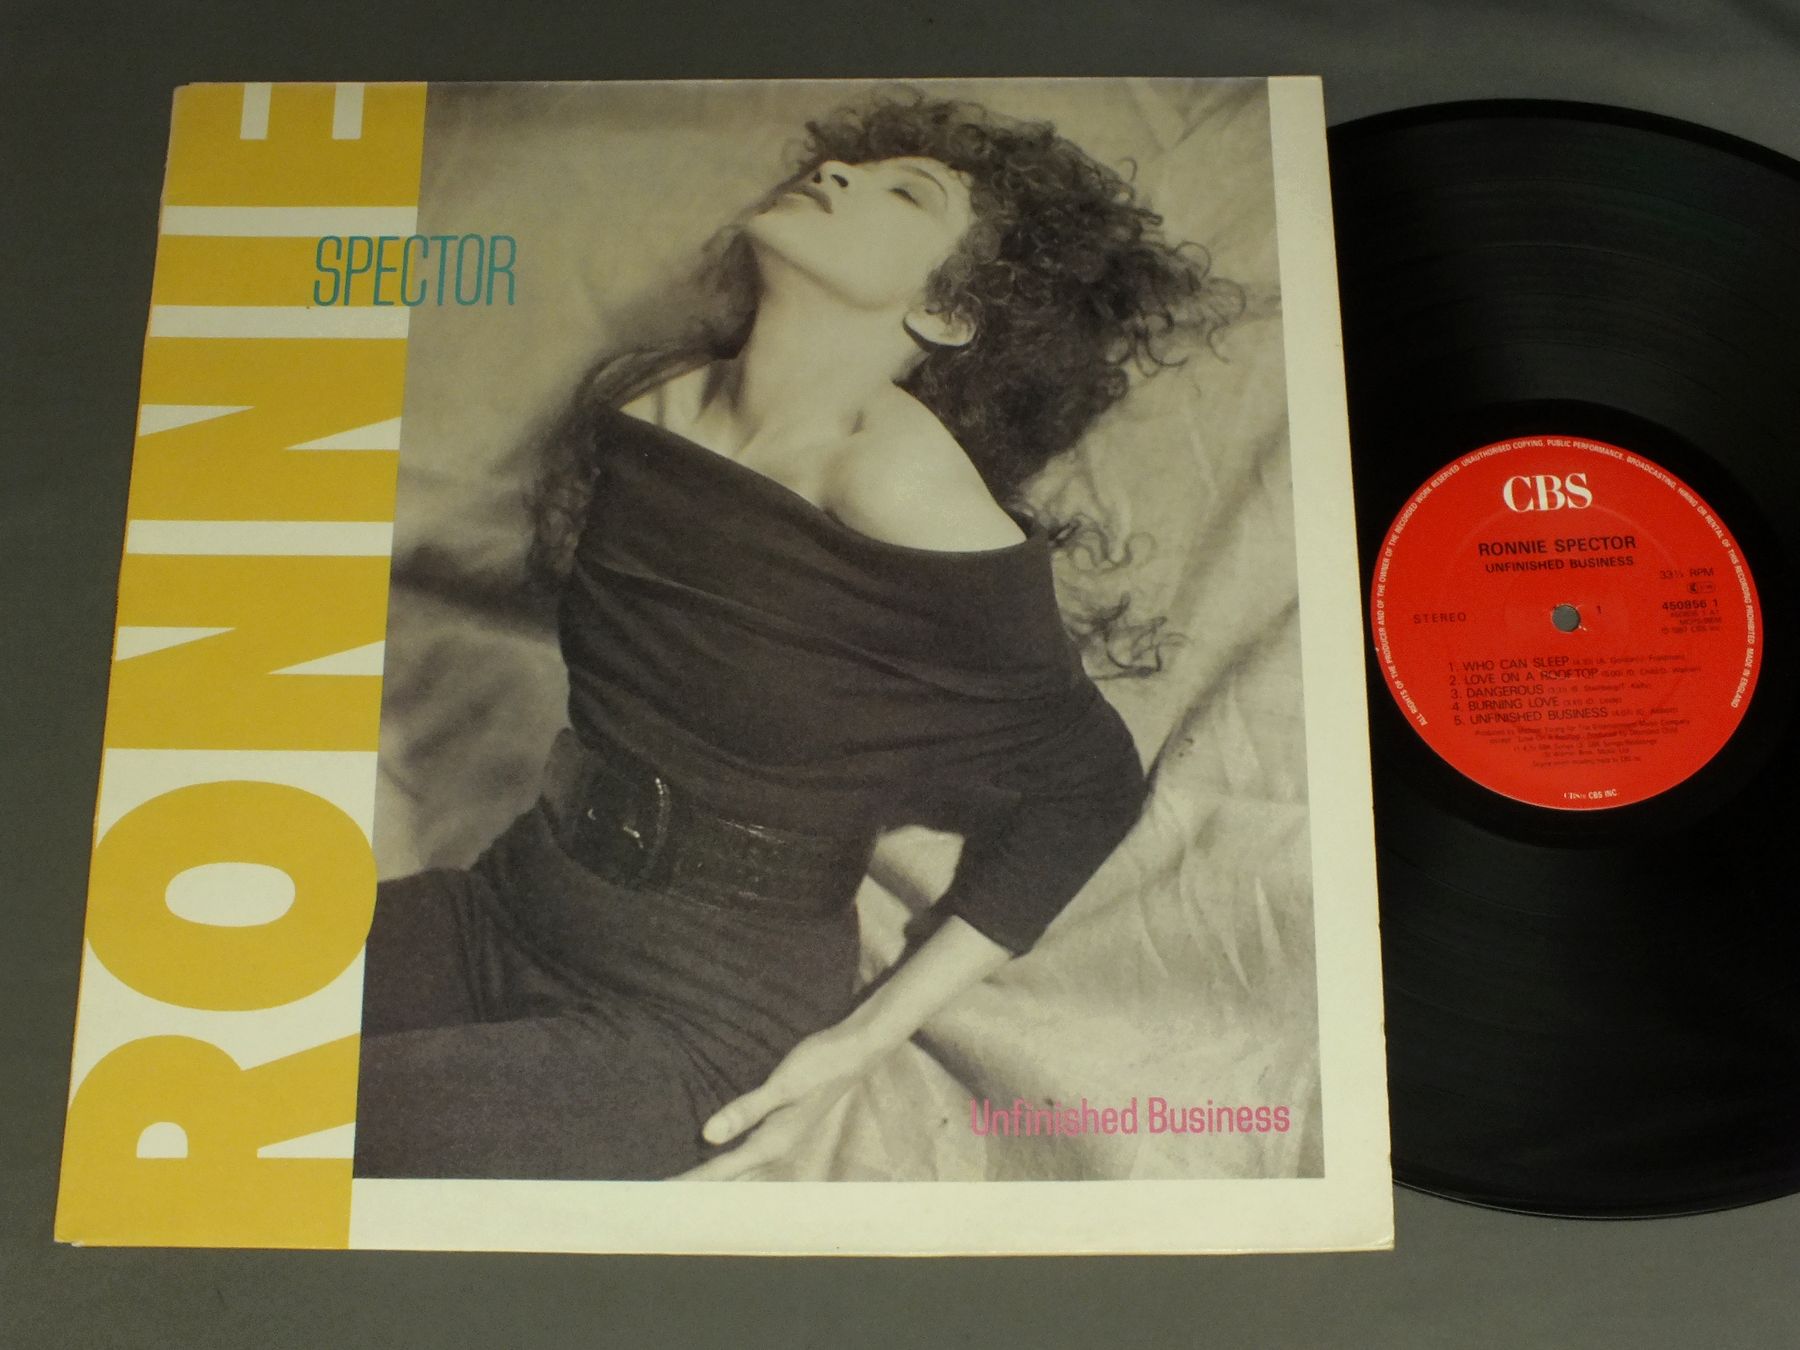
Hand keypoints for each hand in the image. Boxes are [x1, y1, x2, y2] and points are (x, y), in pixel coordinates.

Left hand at [680, 1024, 889, 1179]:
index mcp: (773, 1144)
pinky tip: (719, 1164)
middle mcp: (777, 1152)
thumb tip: (708, 1135)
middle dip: (700, 1193)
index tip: (663, 1195)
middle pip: (731, 1184)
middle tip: (665, 1201)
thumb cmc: (819, 1065)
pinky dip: (729, 1170)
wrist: (853, 1054)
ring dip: (715, 1186)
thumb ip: (746, 1110)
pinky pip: (749, 1162)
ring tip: (686, 1192)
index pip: (722, 1172)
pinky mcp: (783, 1133)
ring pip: (742, 1178)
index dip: (691, 1183)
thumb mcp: (782, 1085)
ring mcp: (782, 1145)